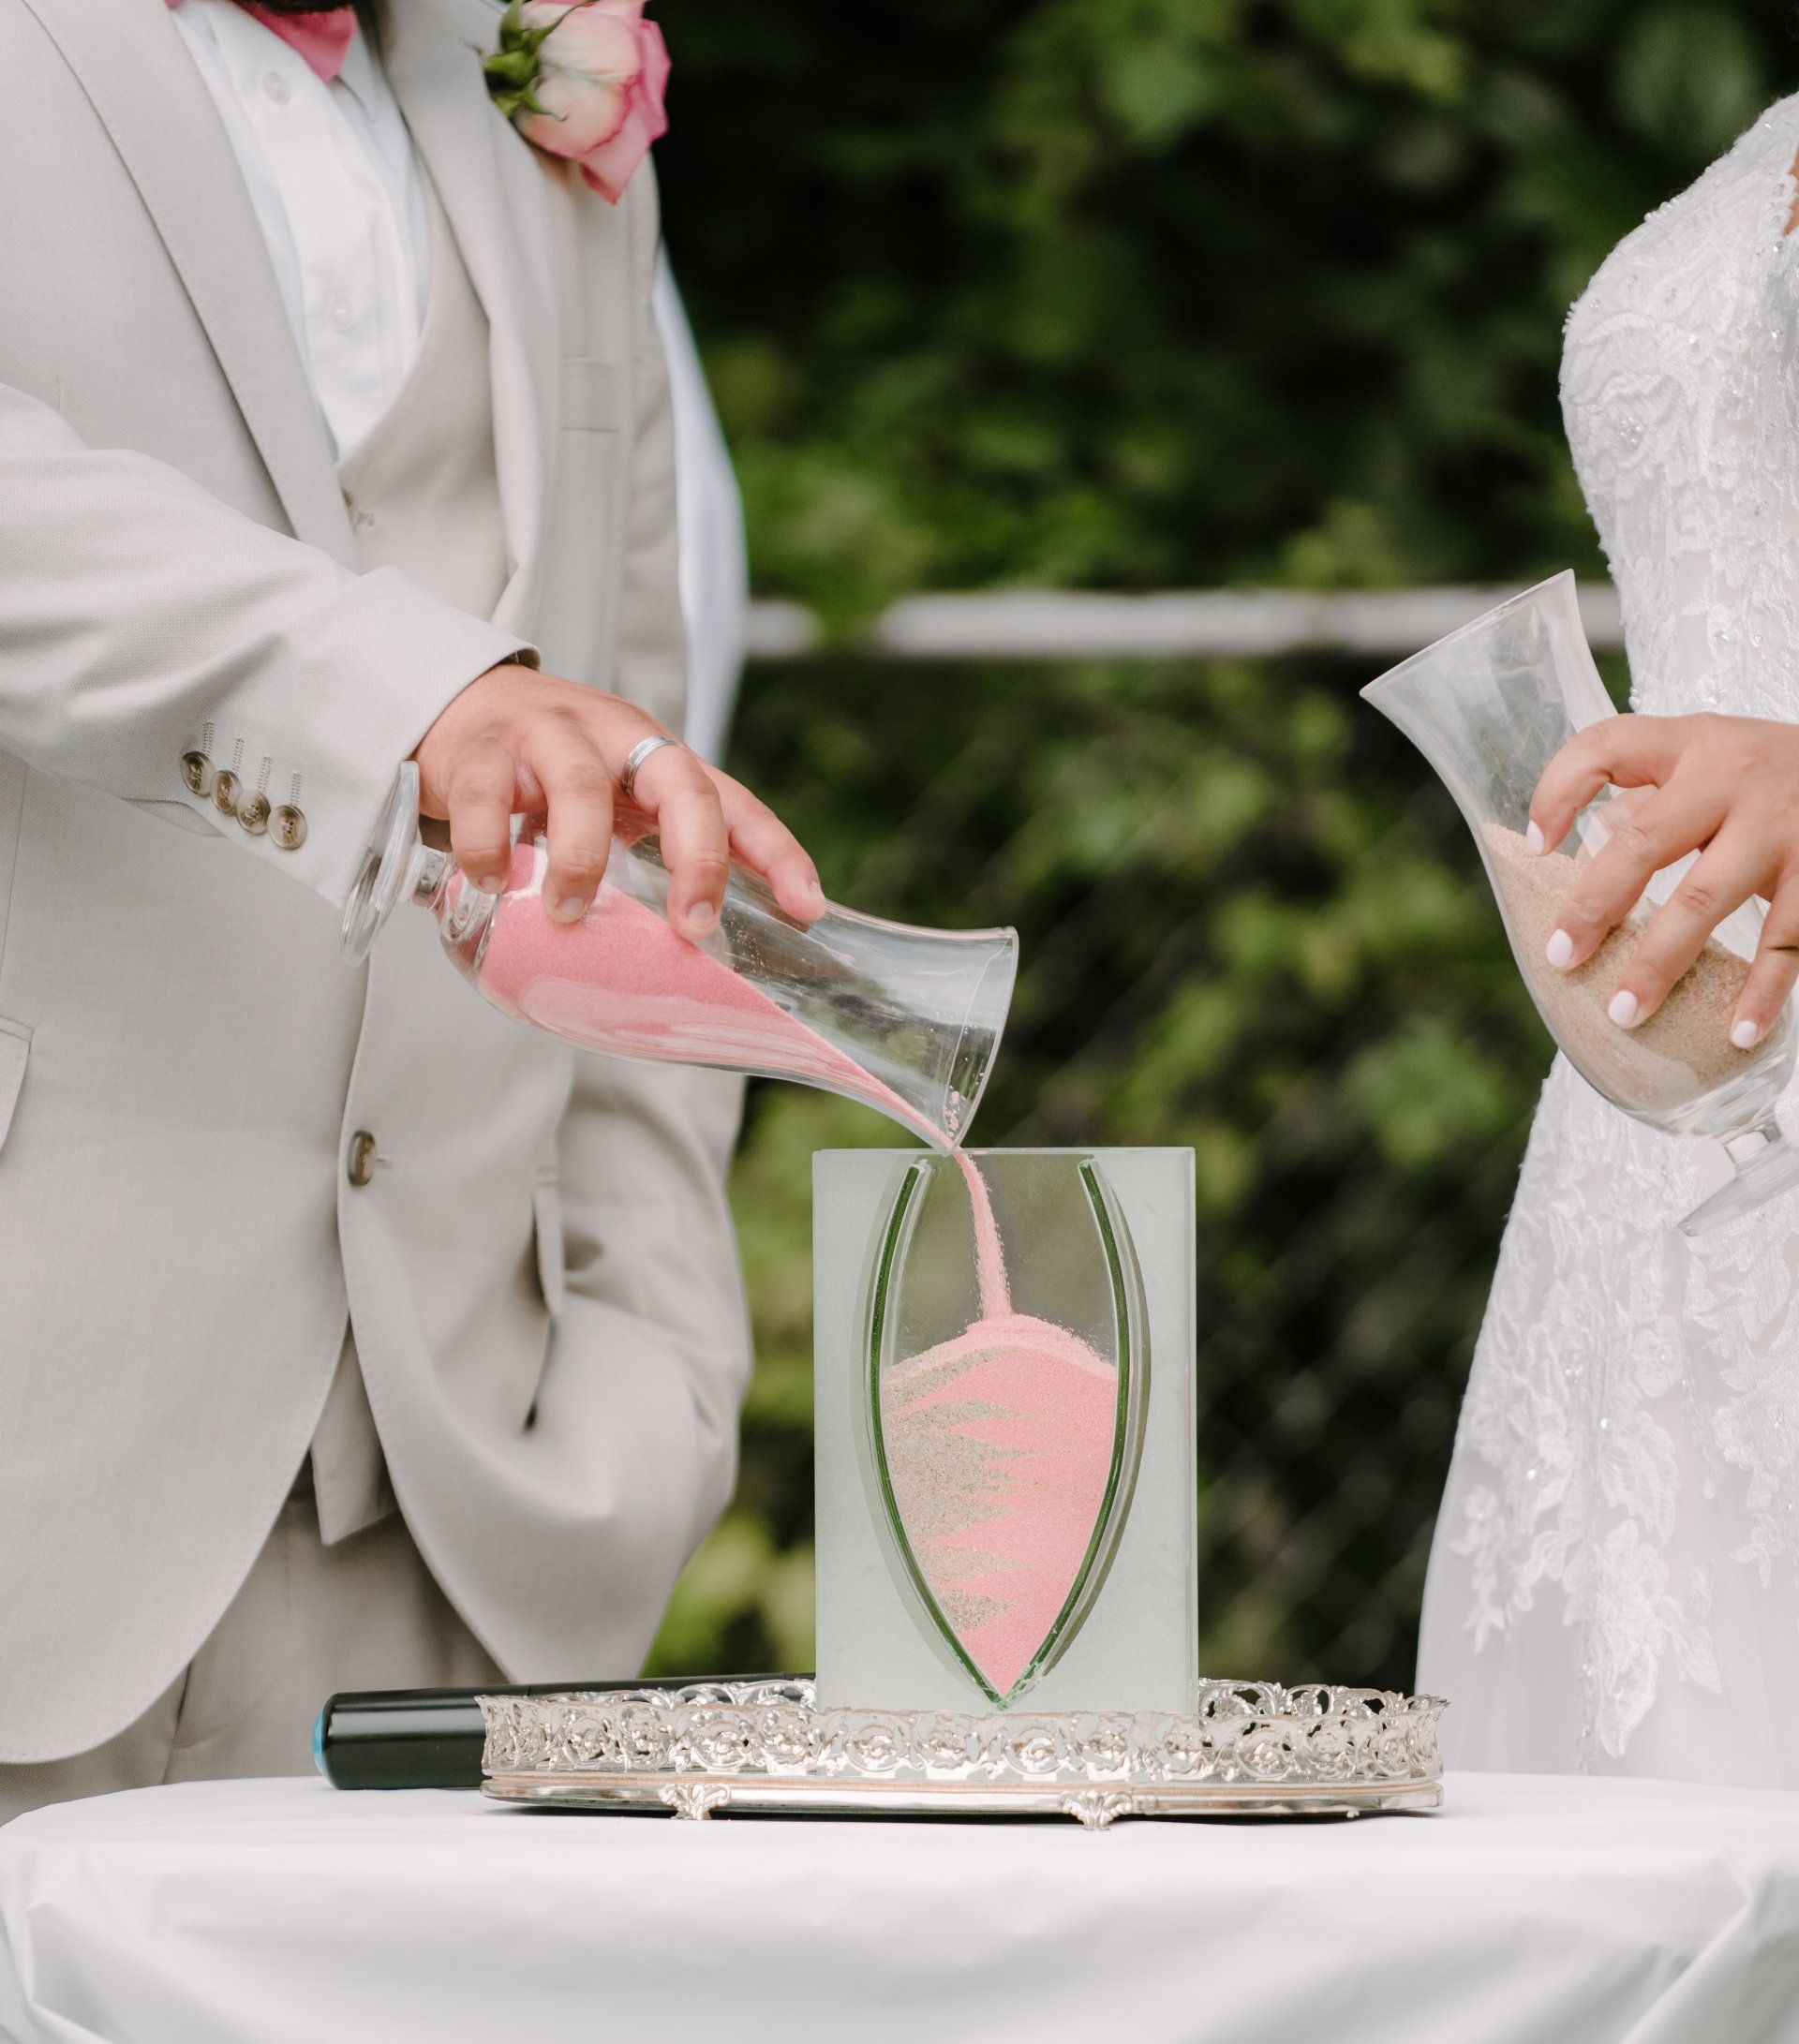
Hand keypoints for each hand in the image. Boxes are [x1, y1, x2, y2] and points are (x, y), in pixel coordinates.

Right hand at [413, 663, 824, 938]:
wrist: (463, 706)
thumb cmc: (554, 771)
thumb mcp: (618, 803)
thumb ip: (650, 862)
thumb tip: (688, 958)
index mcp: (662, 759)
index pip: (735, 802)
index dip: (777, 853)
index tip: (807, 907)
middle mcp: (619, 738)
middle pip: (680, 784)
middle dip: (698, 858)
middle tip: (693, 925)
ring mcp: (550, 737)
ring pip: (580, 786)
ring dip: (582, 858)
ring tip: (569, 913)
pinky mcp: (482, 750)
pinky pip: (488, 798)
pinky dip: (490, 845)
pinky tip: (493, 881)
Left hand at [1529, 711, 1798, 1046]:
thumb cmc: (1768, 773)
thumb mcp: (1709, 759)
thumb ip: (1649, 796)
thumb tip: (1565, 852)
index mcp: (1691, 744)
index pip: (1606, 748)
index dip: (1558, 793)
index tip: (1534, 849)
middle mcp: (1732, 779)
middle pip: (1643, 841)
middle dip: (1595, 905)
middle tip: (1562, 958)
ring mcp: (1780, 827)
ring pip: (1704, 899)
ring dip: (1660, 962)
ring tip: (1625, 1013)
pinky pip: (1786, 941)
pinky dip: (1763, 992)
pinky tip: (1737, 1031)